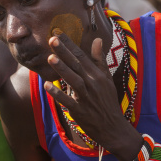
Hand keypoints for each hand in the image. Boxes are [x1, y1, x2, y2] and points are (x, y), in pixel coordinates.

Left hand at [43, 33, 138, 154]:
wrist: (113, 128)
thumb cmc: (107, 101)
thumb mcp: (106, 79)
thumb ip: (99, 60)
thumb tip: (97, 40)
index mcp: (97, 75)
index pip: (81, 55)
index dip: (69, 44)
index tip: (58, 32)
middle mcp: (92, 83)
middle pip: (76, 65)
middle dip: (64, 52)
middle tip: (52, 39)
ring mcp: (86, 97)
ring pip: (73, 80)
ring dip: (62, 69)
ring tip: (50, 58)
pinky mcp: (79, 110)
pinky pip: (67, 101)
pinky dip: (58, 94)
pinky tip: (47, 85)